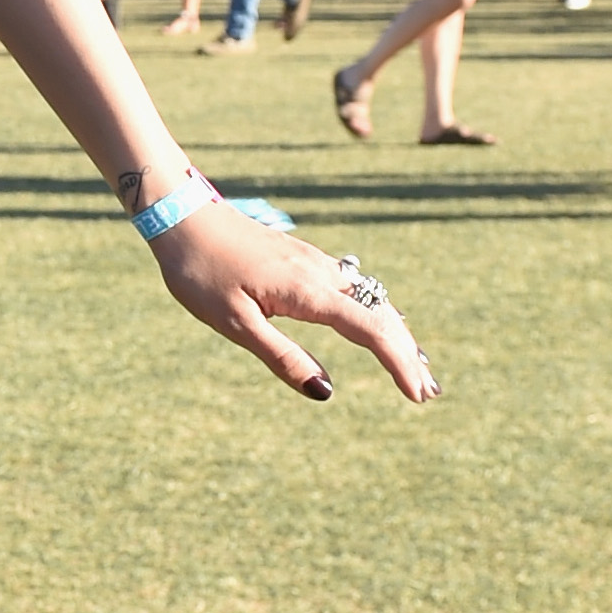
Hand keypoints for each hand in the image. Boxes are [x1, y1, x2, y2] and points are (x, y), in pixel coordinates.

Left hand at [149, 204, 437, 405]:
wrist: (182, 216)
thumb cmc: (201, 273)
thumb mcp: (234, 325)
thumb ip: (282, 358)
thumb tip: (326, 393)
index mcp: (307, 292)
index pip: (371, 331)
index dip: (398, 364)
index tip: (417, 396)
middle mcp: (320, 274)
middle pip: (380, 315)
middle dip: (407, 353)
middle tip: (428, 392)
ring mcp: (314, 263)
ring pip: (370, 299)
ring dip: (395, 332)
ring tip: (414, 364)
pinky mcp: (303, 259)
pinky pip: (354, 287)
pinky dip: (374, 311)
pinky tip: (376, 323)